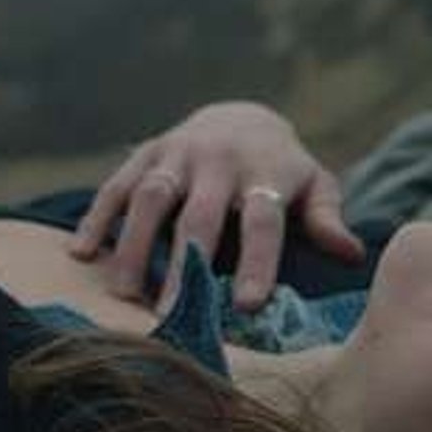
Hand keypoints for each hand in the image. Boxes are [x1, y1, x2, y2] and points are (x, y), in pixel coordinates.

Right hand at [69, 102, 365, 311]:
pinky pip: (115, 185)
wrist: (241, 116)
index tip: (249, 306)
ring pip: (149, 198)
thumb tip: (351, 253)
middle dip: (185, 266)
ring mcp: (176, 154)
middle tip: (172, 315)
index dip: (256, 262)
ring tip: (123, 294)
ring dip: (132, 245)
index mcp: (264, 174)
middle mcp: (217, 160)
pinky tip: (80, 254)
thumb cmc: (283, 170)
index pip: (261, 222)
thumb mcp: (314, 186)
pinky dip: (96, 217)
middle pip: (197, 216)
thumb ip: (327, 218)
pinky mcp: (143, 154)